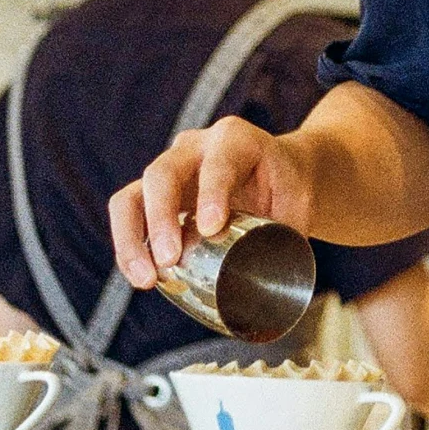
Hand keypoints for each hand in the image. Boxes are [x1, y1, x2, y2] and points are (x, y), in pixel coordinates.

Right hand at [110, 116, 312, 288]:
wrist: (279, 173)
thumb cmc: (290, 188)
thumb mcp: (300, 203)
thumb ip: (291, 236)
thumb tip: (282, 290)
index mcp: (236, 139)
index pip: (219, 163)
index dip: (211, 193)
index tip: (211, 229)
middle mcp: (195, 147)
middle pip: (163, 173)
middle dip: (161, 219)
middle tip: (170, 260)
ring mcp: (169, 168)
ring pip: (133, 194)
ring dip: (132, 238)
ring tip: (146, 279)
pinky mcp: (153, 193)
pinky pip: (128, 213)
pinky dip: (129, 246)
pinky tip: (139, 275)